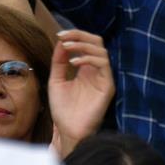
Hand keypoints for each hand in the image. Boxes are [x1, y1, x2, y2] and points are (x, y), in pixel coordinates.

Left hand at [47, 30, 114, 152]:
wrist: (68, 130)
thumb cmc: (63, 108)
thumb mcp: (56, 80)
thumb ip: (59, 61)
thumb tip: (61, 41)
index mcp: (86, 68)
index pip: (87, 43)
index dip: (75, 35)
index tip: (60, 35)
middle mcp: (97, 70)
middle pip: (96, 42)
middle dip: (80, 35)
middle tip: (64, 36)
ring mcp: (103, 77)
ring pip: (101, 50)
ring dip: (82, 45)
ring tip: (66, 47)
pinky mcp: (108, 86)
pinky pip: (104, 65)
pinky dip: (88, 59)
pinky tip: (73, 63)